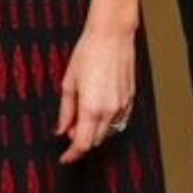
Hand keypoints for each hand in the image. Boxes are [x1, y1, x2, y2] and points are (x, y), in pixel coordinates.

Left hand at [54, 24, 135, 163]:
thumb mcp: (69, 82)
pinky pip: (119, 119)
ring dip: (95, 130)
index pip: (82, 144)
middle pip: (95, 140)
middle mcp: (110, 110)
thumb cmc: (89, 52)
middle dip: (81, 139)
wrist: (112, 34)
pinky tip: (99, 108)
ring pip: (108, 131)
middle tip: (70, 126)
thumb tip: (61, 129)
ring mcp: (122, 105)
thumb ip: (65, 110)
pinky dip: (107, 121)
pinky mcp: (130, 97)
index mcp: (92, 108)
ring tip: (84, 112)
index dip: (72, 154)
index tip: (65, 157)